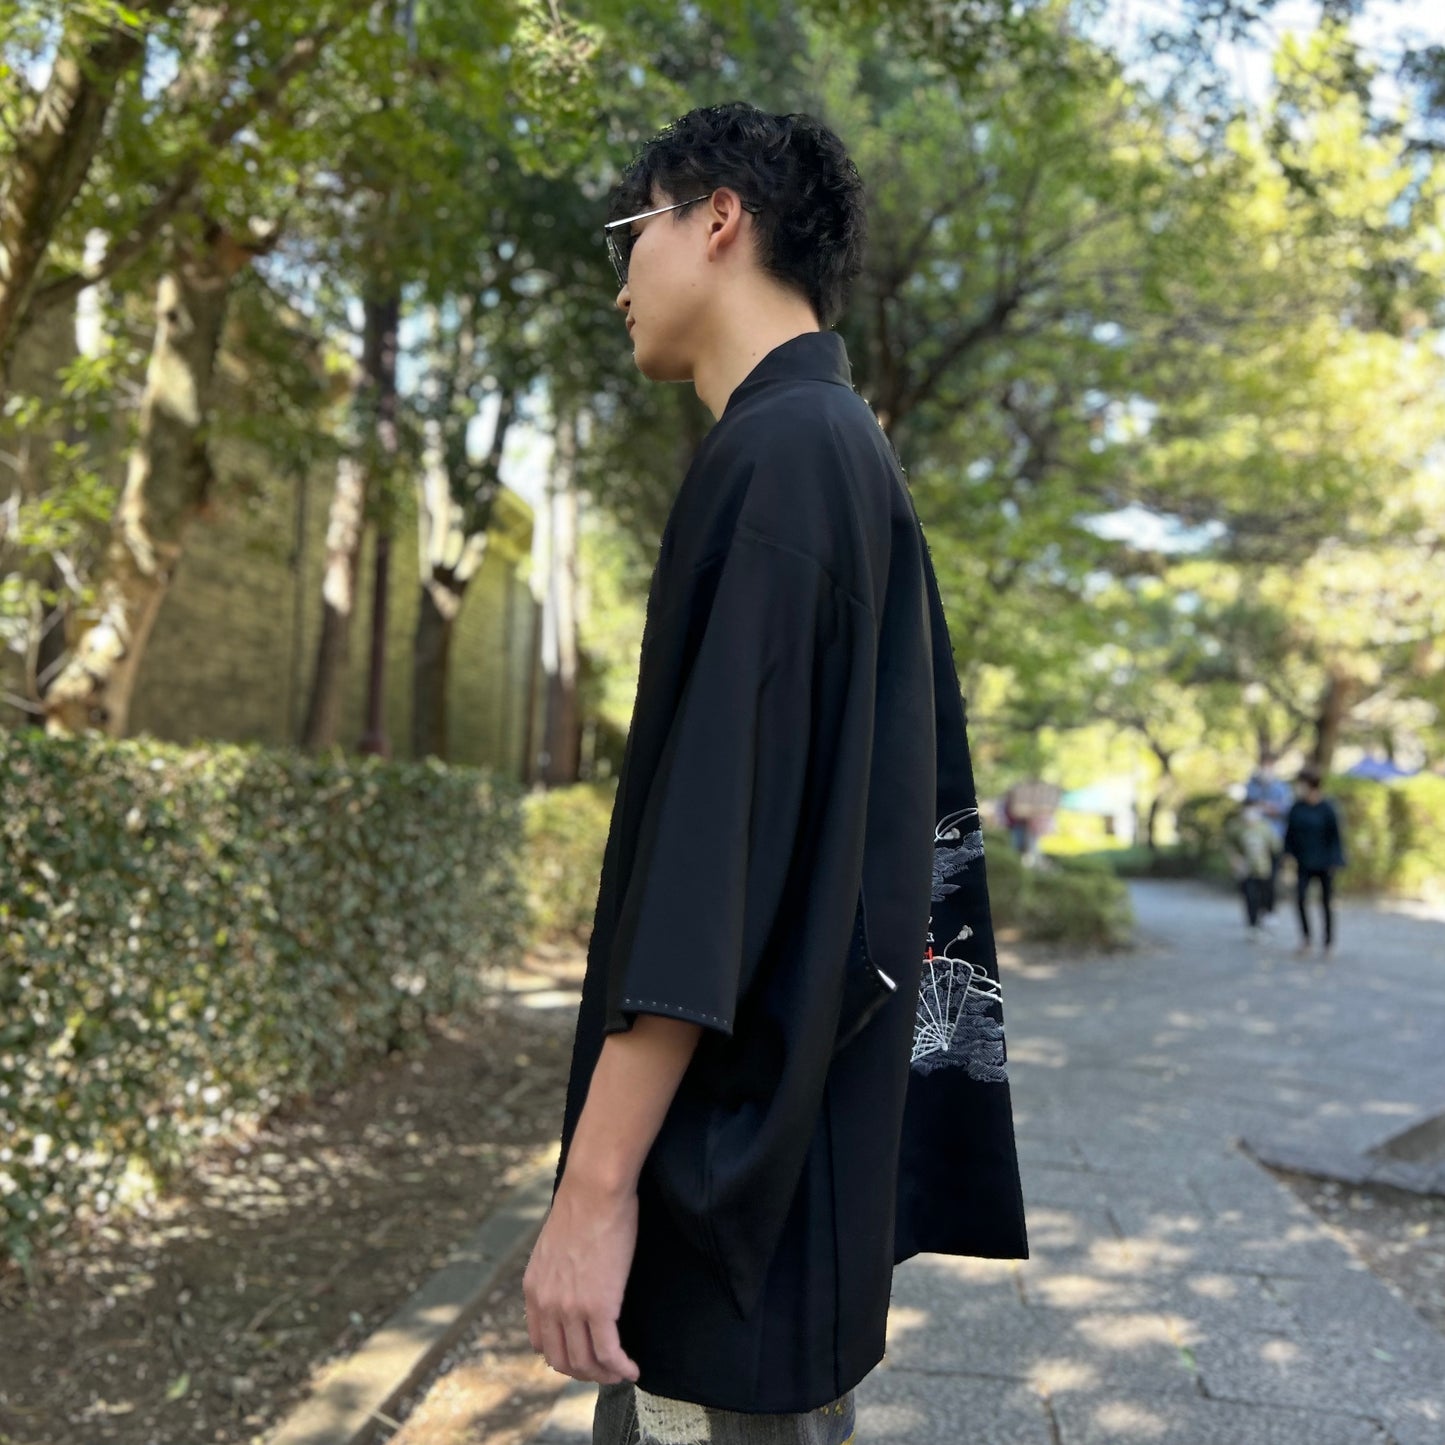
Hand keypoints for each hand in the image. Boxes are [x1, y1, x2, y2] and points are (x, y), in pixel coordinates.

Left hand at [523, 1172, 640, 1383]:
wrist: (594, 1189)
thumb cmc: (583, 1205)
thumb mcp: (554, 1243)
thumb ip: (555, 1270)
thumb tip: (571, 1278)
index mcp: (533, 1289)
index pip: (541, 1342)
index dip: (562, 1355)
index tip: (582, 1354)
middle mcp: (546, 1304)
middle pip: (561, 1360)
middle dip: (584, 1372)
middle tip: (605, 1370)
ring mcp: (571, 1308)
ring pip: (585, 1362)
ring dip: (604, 1374)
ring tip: (621, 1371)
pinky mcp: (599, 1307)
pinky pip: (609, 1352)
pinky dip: (621, 1367)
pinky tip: (633, 1369)